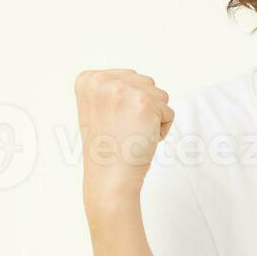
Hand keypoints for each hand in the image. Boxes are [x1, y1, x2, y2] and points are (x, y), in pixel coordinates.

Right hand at [73, 69, 172, 212]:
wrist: (109, 178)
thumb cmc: (107, 149)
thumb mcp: (97, 109)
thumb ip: (112, 89)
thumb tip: (138, 80)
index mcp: (88, 79)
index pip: (129, 78)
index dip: (128, 105)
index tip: (112, 122)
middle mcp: (102, 80)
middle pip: (146, 84)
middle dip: (143, 109)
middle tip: (123, 130)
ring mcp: (122, 89)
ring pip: (159, 96)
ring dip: (153, 118)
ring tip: (131, 134)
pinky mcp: (144, 103)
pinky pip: (168, 112)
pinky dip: (161, 129)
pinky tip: (142, 139)